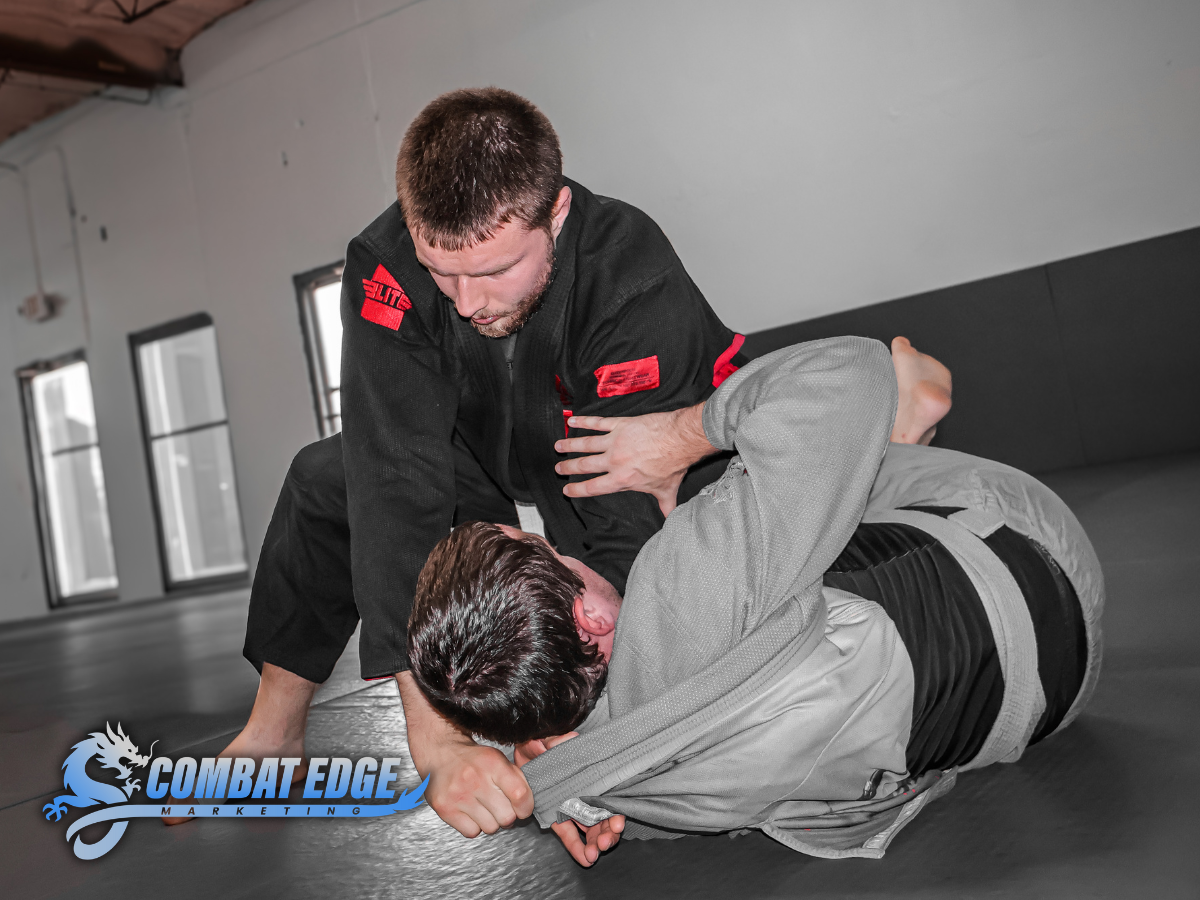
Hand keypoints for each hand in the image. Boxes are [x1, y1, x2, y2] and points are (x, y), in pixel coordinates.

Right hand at [397, 672, 533, 836]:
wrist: (440, 753)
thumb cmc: (472, 759)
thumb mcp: (497, 759)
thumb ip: (515, 778)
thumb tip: (529, 803)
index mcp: (492, 764)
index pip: (520, 794)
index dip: (526, 807)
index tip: (523, 809)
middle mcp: (475, 779)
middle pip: (506, 817)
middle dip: (507, 815)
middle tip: (500, 807)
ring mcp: (459, 795)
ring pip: (490, 828)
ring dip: (490, 822)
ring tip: (483, 807)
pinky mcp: (445, 809)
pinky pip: (472, 832)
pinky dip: (474, 826)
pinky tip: (470, 812)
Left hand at [514, 733, 622, 865]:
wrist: (522, 750)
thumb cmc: (539, 742)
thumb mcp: (548, 739)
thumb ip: (558, 740)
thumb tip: (571, 739)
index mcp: (587, 777)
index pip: (607, 797)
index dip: (615, 812)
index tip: (617, 823)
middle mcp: (582, 793)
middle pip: (602, 817)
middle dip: (607, 833)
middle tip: (603, 844)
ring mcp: (570, 806)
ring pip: (589, 829)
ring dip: (595, 843)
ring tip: (594, 854)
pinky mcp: (556, 815)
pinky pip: (569, 834)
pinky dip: (577, 847)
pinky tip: (586, 860)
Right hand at [554, 403, 715, 516]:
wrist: (680, 440)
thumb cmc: (673, 464)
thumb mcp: (667, 490)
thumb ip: (665, 506)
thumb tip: (668, 518)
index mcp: (622, 479)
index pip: (593, 487)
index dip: (577, 490)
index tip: (567, 489)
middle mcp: (615, 461)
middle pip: (584, 465)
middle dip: (568, 467)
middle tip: (558, 467)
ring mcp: (615, 441)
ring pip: (586, 444)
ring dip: (570, 445)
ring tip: (558, 446)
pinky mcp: (621, 425)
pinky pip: (598, 423)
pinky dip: (584, 421)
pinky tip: (573, 420)